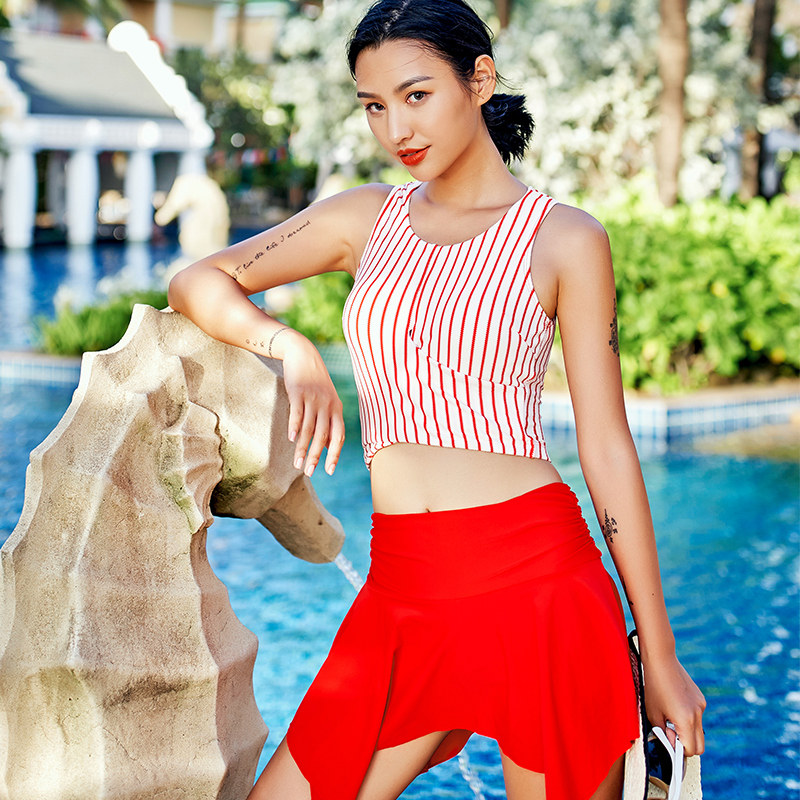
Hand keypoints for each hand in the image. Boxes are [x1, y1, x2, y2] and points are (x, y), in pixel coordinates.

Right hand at [279, 331, 344, 476]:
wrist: (303, 353)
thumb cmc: (314, 381)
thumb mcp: (326, 399)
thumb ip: (327, 418)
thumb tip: (324, 444)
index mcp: (337, 409)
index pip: (339, 436)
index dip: (334, 454)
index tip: (328, 471)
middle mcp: (328, 405)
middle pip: (323, 436)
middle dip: (315, 456)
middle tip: (309, 473)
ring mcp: (313, 398)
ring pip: (309, 429)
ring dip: (302, 448)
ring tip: (296, 464)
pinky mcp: (299, 392)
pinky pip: (297, 413)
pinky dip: (294, 427)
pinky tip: (290, 439)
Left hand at [642, 653, 705, 755]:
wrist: (661, 659)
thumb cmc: (653, 685)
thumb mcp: (652, 712)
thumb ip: (663, 733)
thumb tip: (671, 744)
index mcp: (686, 720)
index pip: (691, 750)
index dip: (679, 751)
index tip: (669, 744)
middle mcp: (698, 714)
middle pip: (700, 744)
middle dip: (686, 745)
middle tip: (670, 735)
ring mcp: (701, 705)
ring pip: (698, 730)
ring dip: (687, 730)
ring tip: (669, 716)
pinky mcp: (700, 698)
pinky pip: (696, 716)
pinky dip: (688, 717)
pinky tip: (673, 704)